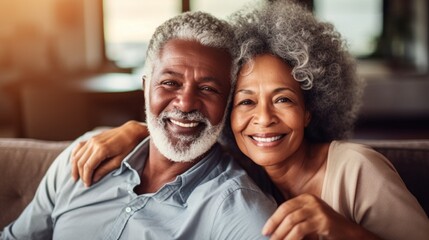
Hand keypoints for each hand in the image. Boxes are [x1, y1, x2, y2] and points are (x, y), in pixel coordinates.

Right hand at [71, 121, 148, 186]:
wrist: (130, 131)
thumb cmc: (128, 147)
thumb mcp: (119, 161)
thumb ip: (105, 169)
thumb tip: (94, 178)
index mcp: (101, 150)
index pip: (88, 167)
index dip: (86, 177)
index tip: (87, 185)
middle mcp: (93, 144)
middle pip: (81, 162)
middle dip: (81, 174)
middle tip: (84, 183)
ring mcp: (91, 140)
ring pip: (77, 155)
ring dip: (75, 167)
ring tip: (76, 177)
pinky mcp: (91, 138)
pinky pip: (78, 147)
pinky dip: (75, 156)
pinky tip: (74, 163)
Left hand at [262, 194, 380, 239]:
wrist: (348, 233)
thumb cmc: (325, 227)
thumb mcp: (308, 218)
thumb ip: (294, 218)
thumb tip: (273, 228)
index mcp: (306, 198)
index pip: (284, 207)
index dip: (273, 219)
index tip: (265, 230)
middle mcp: (311, 200)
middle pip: (287, 213)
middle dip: (275, 227)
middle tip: (268, 238)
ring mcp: (318, 209)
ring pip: (292, 221)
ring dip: (282, 234)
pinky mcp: (323, 220)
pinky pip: (301, 229)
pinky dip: (292, 238)